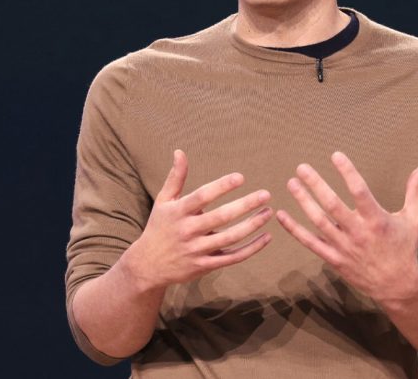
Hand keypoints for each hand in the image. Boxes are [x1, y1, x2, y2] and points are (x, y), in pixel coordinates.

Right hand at [124, 149, 272, 290]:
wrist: (148, 265)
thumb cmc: (159, 227)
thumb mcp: (163, 201)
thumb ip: (175, 177)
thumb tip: (180, 151)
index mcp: (178, 212)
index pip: (202, 196)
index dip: (221, 186)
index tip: (240, 177)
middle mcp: (187, 231)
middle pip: (220, 217)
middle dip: (245, 205)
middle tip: (265, 194)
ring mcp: (197, 250)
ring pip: (230, 238)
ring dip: (252, 225)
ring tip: (268, 212)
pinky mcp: (205, 266)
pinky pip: (232, 257)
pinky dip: (251, 249)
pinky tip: (266, 237)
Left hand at [276, 151, 417, 304]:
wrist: (398, 286)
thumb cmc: (405, 248)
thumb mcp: (413, 219)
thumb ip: (414, 191)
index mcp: (377, 220)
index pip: (359, 191)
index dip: (347, 172)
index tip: (335, 155)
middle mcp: (358, 232)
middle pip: (332, 205)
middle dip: (316, 184)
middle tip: (302, 167)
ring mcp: (344, 247)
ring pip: (318, 222)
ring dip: (303, 201)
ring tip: (291, 183)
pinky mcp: (334, 259)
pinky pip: (310, 243)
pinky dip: (294, 229)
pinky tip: (281, 215)